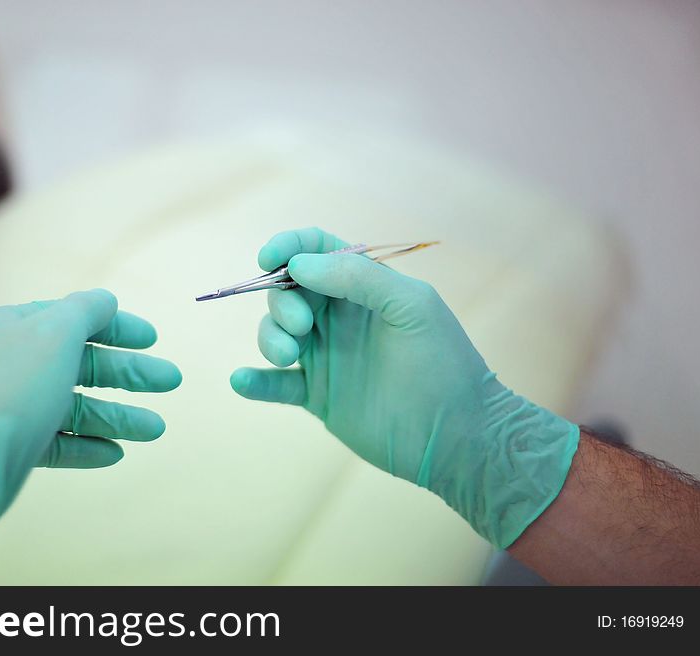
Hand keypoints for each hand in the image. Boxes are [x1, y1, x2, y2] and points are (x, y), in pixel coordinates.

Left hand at [0, 289, 180, 560]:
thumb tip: (106, 299)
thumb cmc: (11, 387)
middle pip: (82, 364)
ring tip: (157, 429)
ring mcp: (11, 407)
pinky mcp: (13, 447)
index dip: (117, 327)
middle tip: (171, 381)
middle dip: (130, 374)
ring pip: (75, 407)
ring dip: (118, 416)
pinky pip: (59, 442)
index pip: (74, 318)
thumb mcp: (55, 333)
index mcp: (14, 328)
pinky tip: (116, 453)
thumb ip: (85, 311)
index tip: (153, 339)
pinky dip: (88, 445)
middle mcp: (11, 364)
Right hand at [230, 228, 577, 546]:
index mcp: (365, 287)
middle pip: (287, 290)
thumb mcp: (411, 306)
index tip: (268, 258)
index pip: (317, 250)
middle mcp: (340, 317)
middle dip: (281, 300)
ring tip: (288, 358)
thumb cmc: (442, 363)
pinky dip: (255, 382)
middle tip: (301, 326)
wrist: (457, 436)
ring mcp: (327, 357)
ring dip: (269, 338)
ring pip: (275, 333)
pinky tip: (242, 380)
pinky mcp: (317, 396)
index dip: (289, 246)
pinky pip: (276, 384)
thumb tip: (299, 264)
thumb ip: (358, 277)